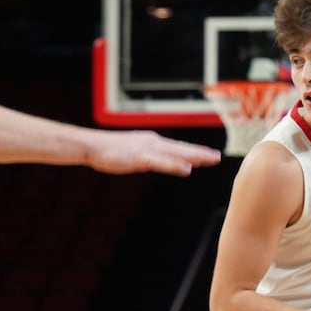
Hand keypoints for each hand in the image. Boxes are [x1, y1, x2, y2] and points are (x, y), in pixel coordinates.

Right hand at [87, 129, 220, 176]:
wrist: (92, 146)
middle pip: (181, 148)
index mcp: (152, 142)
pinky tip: (186, 168)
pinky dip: (174, 164)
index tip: (209, 155)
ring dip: (193, 156)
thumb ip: (148, 158)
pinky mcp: (139, 157)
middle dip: (200, 153)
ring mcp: (147, 149)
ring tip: (209, 159)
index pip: (178, 147)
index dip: (195, 151)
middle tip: (217, 157)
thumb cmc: (110, 151)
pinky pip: (160, 162)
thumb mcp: (133, 153)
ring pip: (175, 153)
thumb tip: (157, 163)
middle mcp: (153, 142)